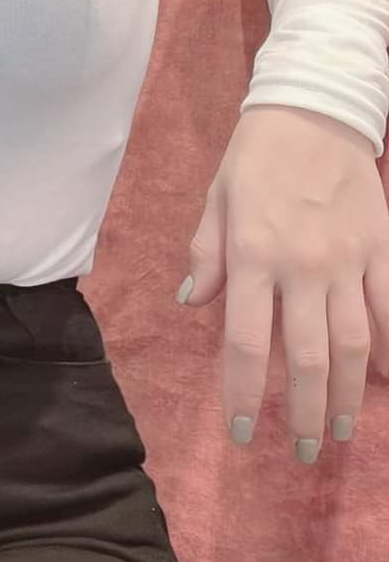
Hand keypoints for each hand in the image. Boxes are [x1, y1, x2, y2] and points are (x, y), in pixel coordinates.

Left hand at [175, 105, 388, 460]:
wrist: (315, 109)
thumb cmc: (257, 156)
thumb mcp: (217, 200)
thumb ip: (206, 255)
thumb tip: (192, 305)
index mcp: (253, 255)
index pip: (246, 342)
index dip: (243, 394)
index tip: (241, 432)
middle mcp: (301, 266)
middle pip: (307, 357)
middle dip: (303, 413)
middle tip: (301, 451)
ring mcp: (346, 261)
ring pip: (352, 345)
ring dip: (346, 395)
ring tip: (340, 431)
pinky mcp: (379, 250)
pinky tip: (385, 382)